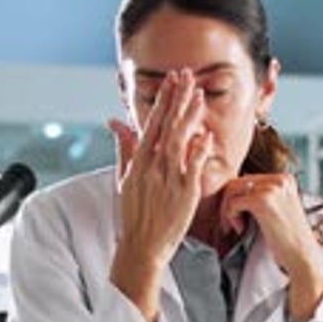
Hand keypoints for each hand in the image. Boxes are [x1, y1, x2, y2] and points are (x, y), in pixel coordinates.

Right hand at [108, 70, 211, 320]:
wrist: (142, 246)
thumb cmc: (134, 214)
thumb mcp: (124, 179)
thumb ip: (124, 149)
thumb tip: (116, 123)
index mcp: (138, 163)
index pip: (151, 123)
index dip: (162, 99)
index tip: (171, 80)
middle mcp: (152, 168)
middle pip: (166, 126)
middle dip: (177, 98)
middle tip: (187, 75)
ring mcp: (169, 179)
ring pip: (180, 141)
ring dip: (189, 116)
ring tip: (199, 95)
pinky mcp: (185, 193)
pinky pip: (194, 166)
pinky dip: (200, 149)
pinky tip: (206, 133)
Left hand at [220, 173, 322, 320]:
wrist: (302, 256)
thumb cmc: (288, 239)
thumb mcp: (279, 208)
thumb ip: (263, 196)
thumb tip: (235, 191)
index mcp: (285, 179)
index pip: (249, 179)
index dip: (239, 198)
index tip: (240, 218)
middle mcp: (279, 180)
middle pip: (239, 181)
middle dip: (230, 203)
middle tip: (233, 224)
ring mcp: (271, 189)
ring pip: (233, 190)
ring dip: (229, 210)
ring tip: (238, 227)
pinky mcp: (262, 201)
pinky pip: (233, 203)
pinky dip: (231, 217)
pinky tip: (241, 230)